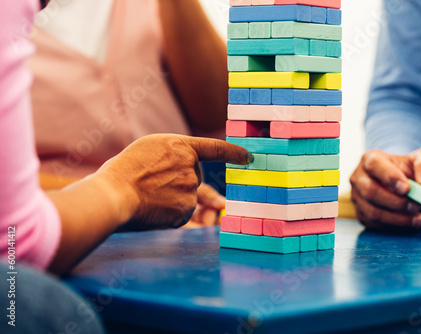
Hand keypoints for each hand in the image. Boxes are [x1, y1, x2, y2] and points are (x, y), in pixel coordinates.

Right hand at [96, 134, 250, 229]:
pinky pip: (182, 213)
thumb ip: (174, 154)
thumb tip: (191, 166)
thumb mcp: (150, 149)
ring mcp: (190, 191)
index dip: (234, 153)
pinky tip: (153, 209)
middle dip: (182, 181)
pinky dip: (170, 213)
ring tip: (149, 195)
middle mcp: (191, 167)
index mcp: (181, 146)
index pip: (216, 148)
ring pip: (188, 196)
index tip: (249, 157)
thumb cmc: (124, 170)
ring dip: (174, 197)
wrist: (113, 194)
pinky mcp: (185, 211)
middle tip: (155, 183)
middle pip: (195, 177)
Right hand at [349, 148, 420, 229]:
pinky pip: (376, 224)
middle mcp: (359, 178)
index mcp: (370, 159)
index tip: (408, 189)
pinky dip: (396, 226)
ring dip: (399, 218)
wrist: (401, 180)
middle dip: (396, 202)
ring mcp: (357, 197)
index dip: (389, 177)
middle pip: (370, 192)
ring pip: (373, 212)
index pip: (374, 165)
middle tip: (417, 206)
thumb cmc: (408, 168)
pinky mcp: (361, 213)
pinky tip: (413, 222)